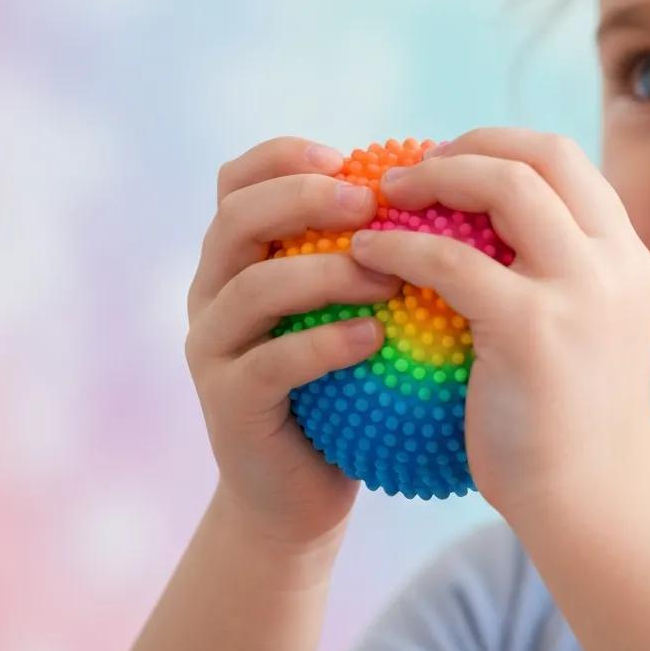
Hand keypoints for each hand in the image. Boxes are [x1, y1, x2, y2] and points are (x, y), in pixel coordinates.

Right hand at [184, 136, 401, 545]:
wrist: (298, 492)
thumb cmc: (341, 393)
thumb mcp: (349, 314)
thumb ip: (365, 262)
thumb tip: (436, 203)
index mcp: (240, 260)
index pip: (239, 183)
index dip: (284, 158)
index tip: (348, 158)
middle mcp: (213, 293)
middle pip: (236, 219)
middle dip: (302, 199)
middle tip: (368, 203)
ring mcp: (213, 348)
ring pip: (252, 288)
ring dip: (324, 273)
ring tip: (388, 278)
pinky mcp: (227, 402)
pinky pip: (269, 362)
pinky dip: (323, 344)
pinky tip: (374, 338)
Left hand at [347, 127, 649, 521]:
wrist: (594, 502)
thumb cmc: (571, 429)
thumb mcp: (584, 336)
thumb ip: (555, 283)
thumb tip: (489, 247)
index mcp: (624, 256)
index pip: (566, 161)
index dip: (501, 147)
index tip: (449, 163)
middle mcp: (613, 259)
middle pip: (541, 153)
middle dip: (469, 145)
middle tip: (409, 168)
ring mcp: (580, 288)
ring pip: (504, 184)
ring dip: (434, 176)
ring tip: (382, 196)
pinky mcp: (533, 327)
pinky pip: (451, 260)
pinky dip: (401, 247)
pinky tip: (367, 255)